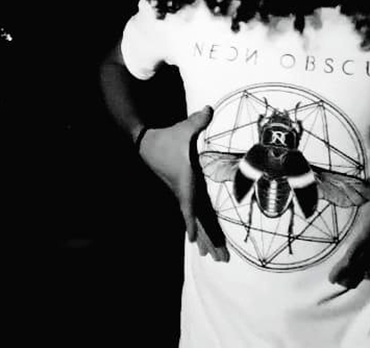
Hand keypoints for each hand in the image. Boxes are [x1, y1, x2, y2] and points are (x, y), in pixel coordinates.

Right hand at [140, 107, 229, 262]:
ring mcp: (181, 194)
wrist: (147, 143)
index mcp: (185, 180)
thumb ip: (197, 121)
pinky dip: (200, 229)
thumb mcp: (183, 129)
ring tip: (215, 258)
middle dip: (209, 241)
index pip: (188, 204)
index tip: (194, 240)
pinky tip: (201, 242)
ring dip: (206, 239)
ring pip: (195, 220)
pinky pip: (193, 215)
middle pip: (197, 220)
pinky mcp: (182, 193)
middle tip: (222, 261)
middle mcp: (183, 191)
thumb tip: (209, 109)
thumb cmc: (168, 138)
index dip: (191, 221)